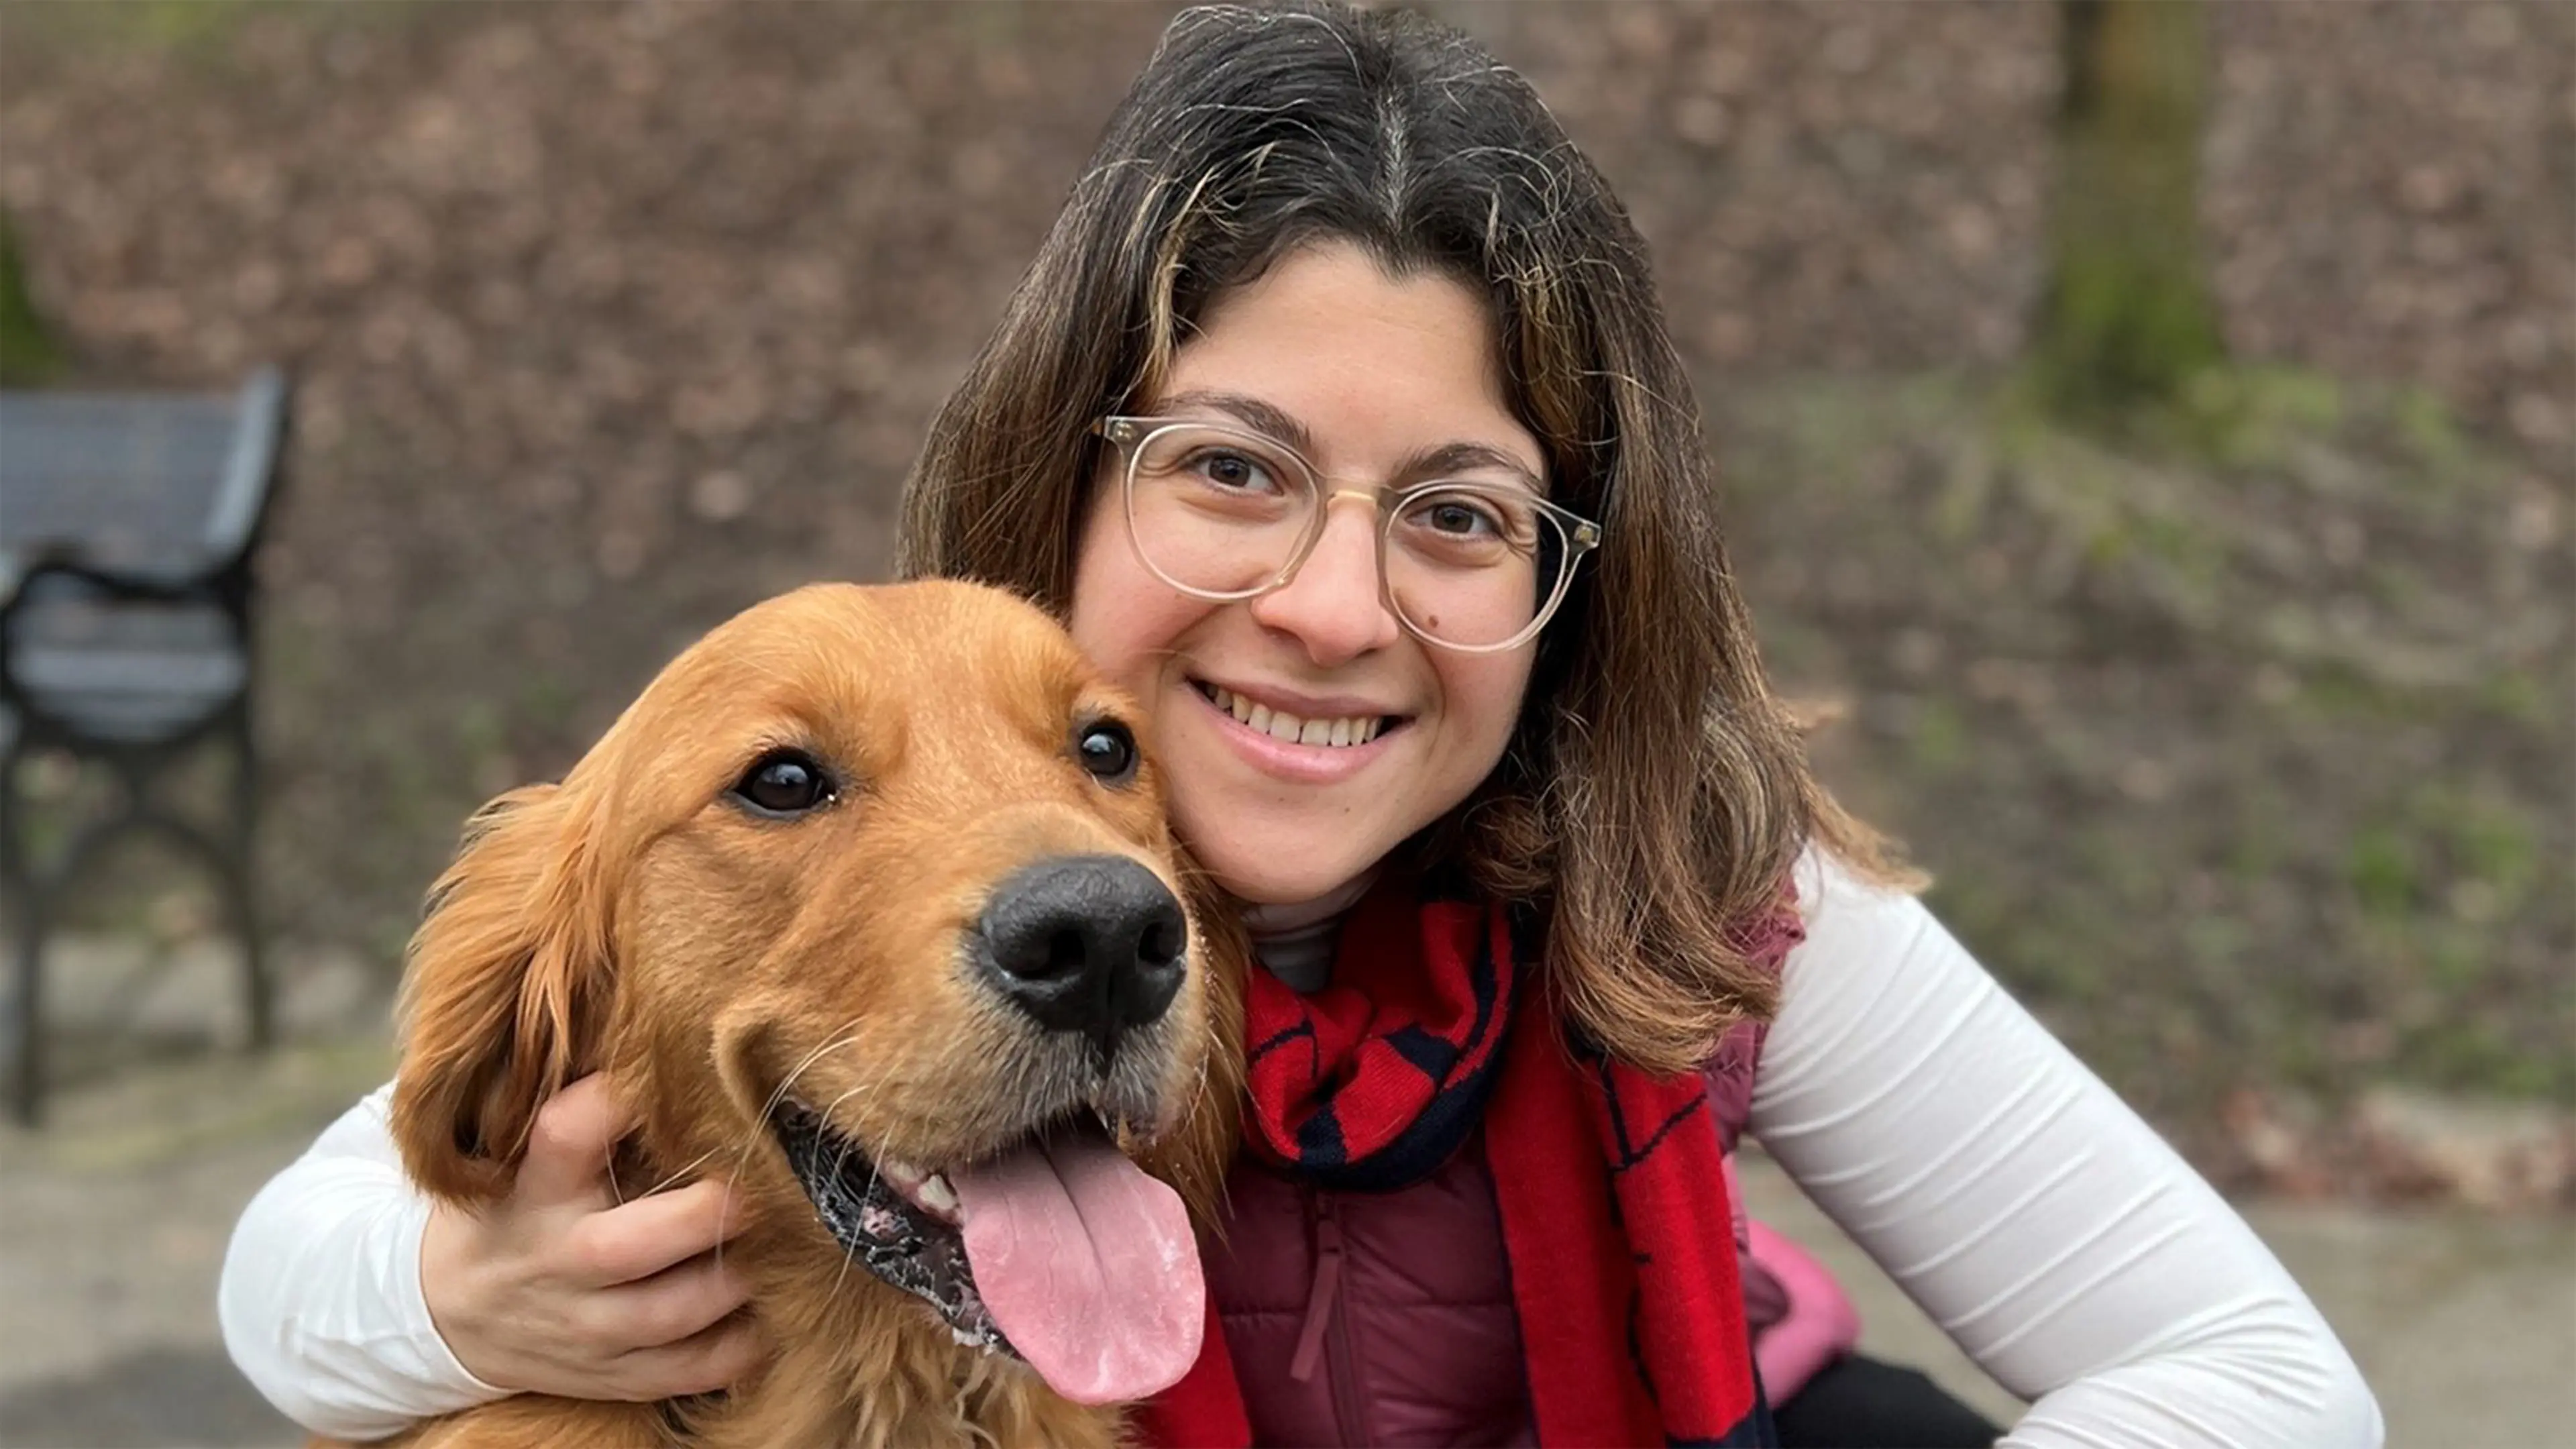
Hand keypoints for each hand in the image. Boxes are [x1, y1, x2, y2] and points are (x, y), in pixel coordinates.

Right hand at [419, 1073, 761, 1399]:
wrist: (451, 1312)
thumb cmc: (517, 1207)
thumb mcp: (525, 1156)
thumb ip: (592, 1114)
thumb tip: (679, 1045)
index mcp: (534, 1190)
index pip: (564, 1135)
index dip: (616, 1100)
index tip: (668, 1073)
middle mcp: (558, 1259)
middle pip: (628, 1245)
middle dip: (703, 1215)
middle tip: (753, 1185)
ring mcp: (585, 1327)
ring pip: (672, 1313)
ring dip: (735, 1279)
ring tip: (774, 1243)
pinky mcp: (613, 1375)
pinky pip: (691, 1370)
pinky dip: (740, 1346)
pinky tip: (766, 1309)